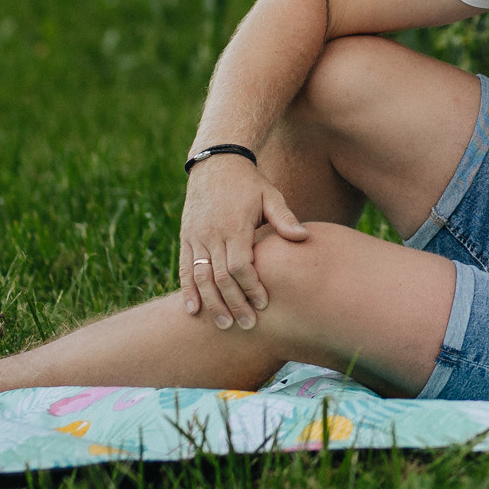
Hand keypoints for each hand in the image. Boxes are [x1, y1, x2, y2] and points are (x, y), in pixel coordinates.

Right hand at [177, 154, 306, 328]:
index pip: (240, 265)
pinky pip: (185, 268)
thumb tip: (304, 237)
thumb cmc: (250, 182)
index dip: (251, 287)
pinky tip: (193, 310)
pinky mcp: (186, 237)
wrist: (216, 162)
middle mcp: (212, 233)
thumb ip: (284, 218)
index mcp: (235, 225)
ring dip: (211, 303)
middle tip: (249, 325)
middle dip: (234, 304)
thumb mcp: (270, 194)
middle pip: (221, 277)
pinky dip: (187, 290)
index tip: (264, 303)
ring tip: (223, 325)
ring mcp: (196, 236)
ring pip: (200, 277)